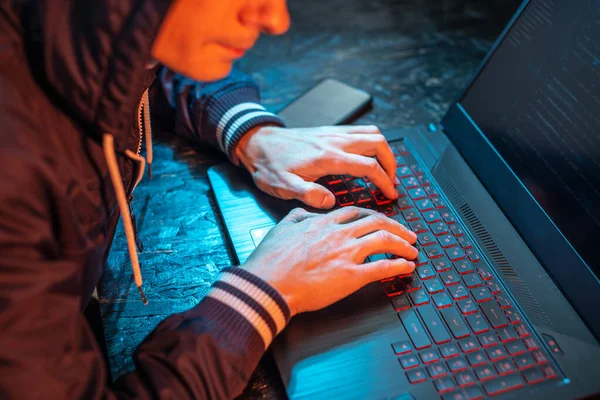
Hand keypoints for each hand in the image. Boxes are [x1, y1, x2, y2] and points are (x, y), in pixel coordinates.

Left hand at [235, 125, 397, 208]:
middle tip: (392, 182)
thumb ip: (307, 194)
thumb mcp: (283, 186)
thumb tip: (330, 201)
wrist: (258, 143)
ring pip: (371, 133)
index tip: (391, 195)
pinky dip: (372, 141)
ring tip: (385, 169)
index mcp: (327, 157)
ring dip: (384, 150)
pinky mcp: (329, 130)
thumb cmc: (270, 166)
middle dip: (391, 163)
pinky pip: (360, 130)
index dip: (384, 181)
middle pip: (378, 143)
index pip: (368, 166)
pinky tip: (368, 155)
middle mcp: (334, 141)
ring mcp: (333, 133)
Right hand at [241, 206, 416, 315]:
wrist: (268, 284)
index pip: (357, 213)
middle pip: (378, 223)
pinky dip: (399, 266)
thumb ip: (297, 216)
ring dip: (404, 245)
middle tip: (408, 235)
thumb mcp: (281, 228)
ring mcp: (346, 254)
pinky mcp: (351, 276)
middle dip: (398, 228)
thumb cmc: (271, 262)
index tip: (383, 222)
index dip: (375, 217)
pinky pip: (382, 267)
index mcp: (324, 223)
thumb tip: (305, 210)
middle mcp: (339, 235)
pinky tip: (407, 267)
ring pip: (385, 241)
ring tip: (412, 250)